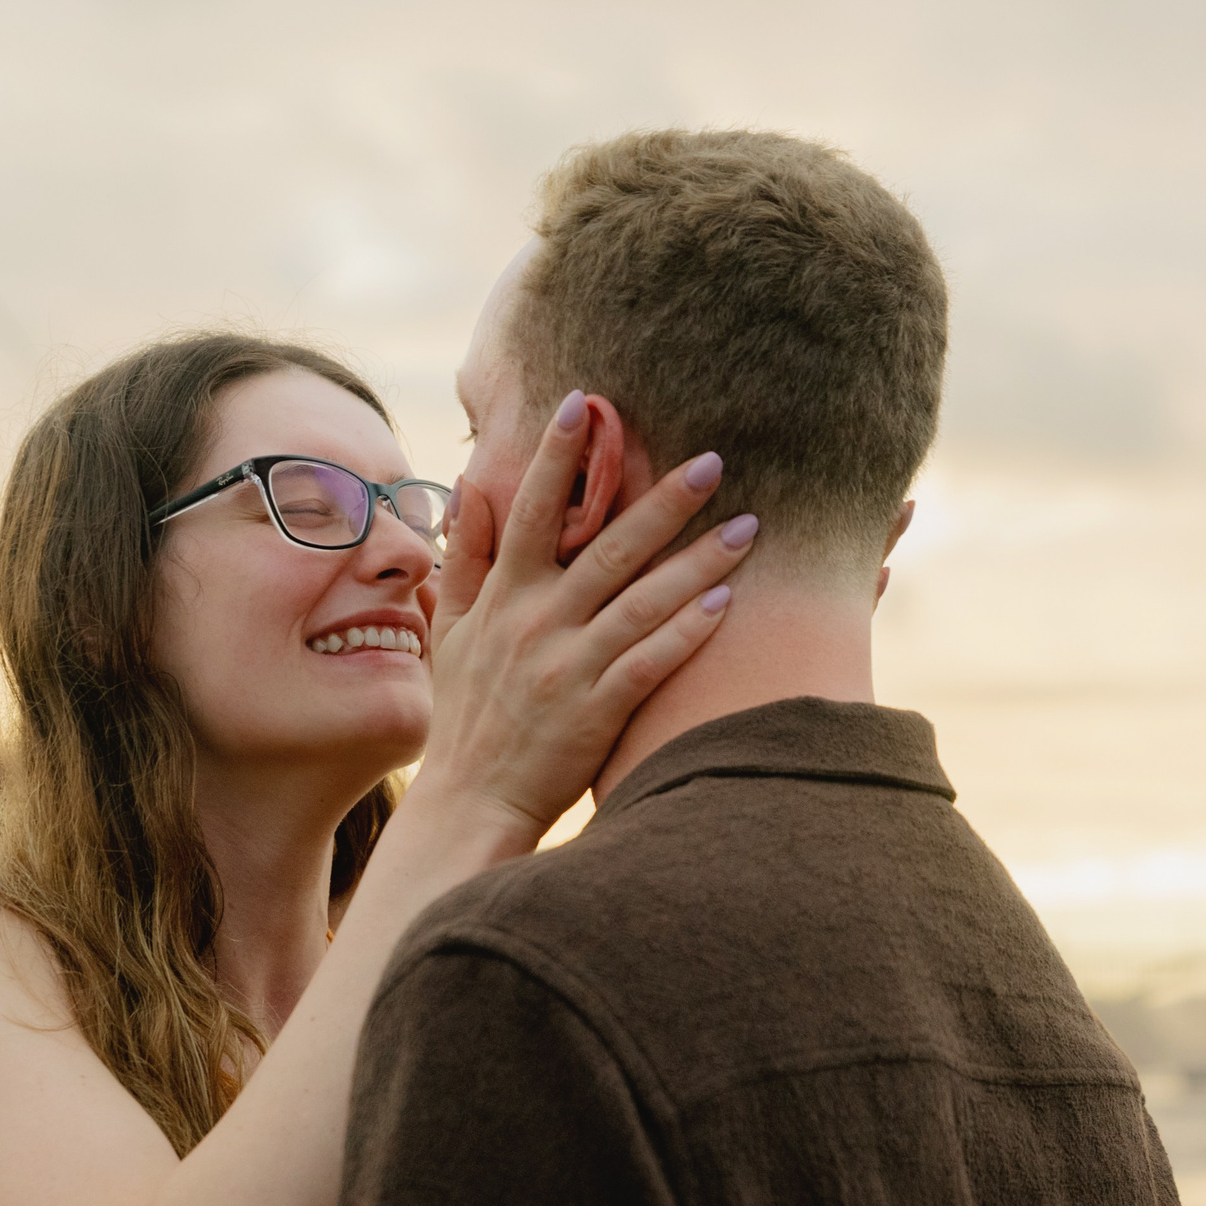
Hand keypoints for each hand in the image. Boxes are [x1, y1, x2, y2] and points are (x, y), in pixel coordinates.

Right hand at [412, 392, 753, 843]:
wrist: (472, 802)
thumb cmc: (470, 714)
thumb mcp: (455, 630)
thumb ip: (467, 557)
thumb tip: (471, 484)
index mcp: (504, 598)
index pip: (532, 514)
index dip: (556, 458)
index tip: (583, 403)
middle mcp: (536, 625)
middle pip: (607, 549)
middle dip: (661, 501)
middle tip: (713, 459)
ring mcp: (568, 668)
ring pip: (641, 602)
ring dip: (697, 561)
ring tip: (749, 525)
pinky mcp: (597, 711)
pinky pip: (650, 662)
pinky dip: (687, 632)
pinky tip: (728, 602)